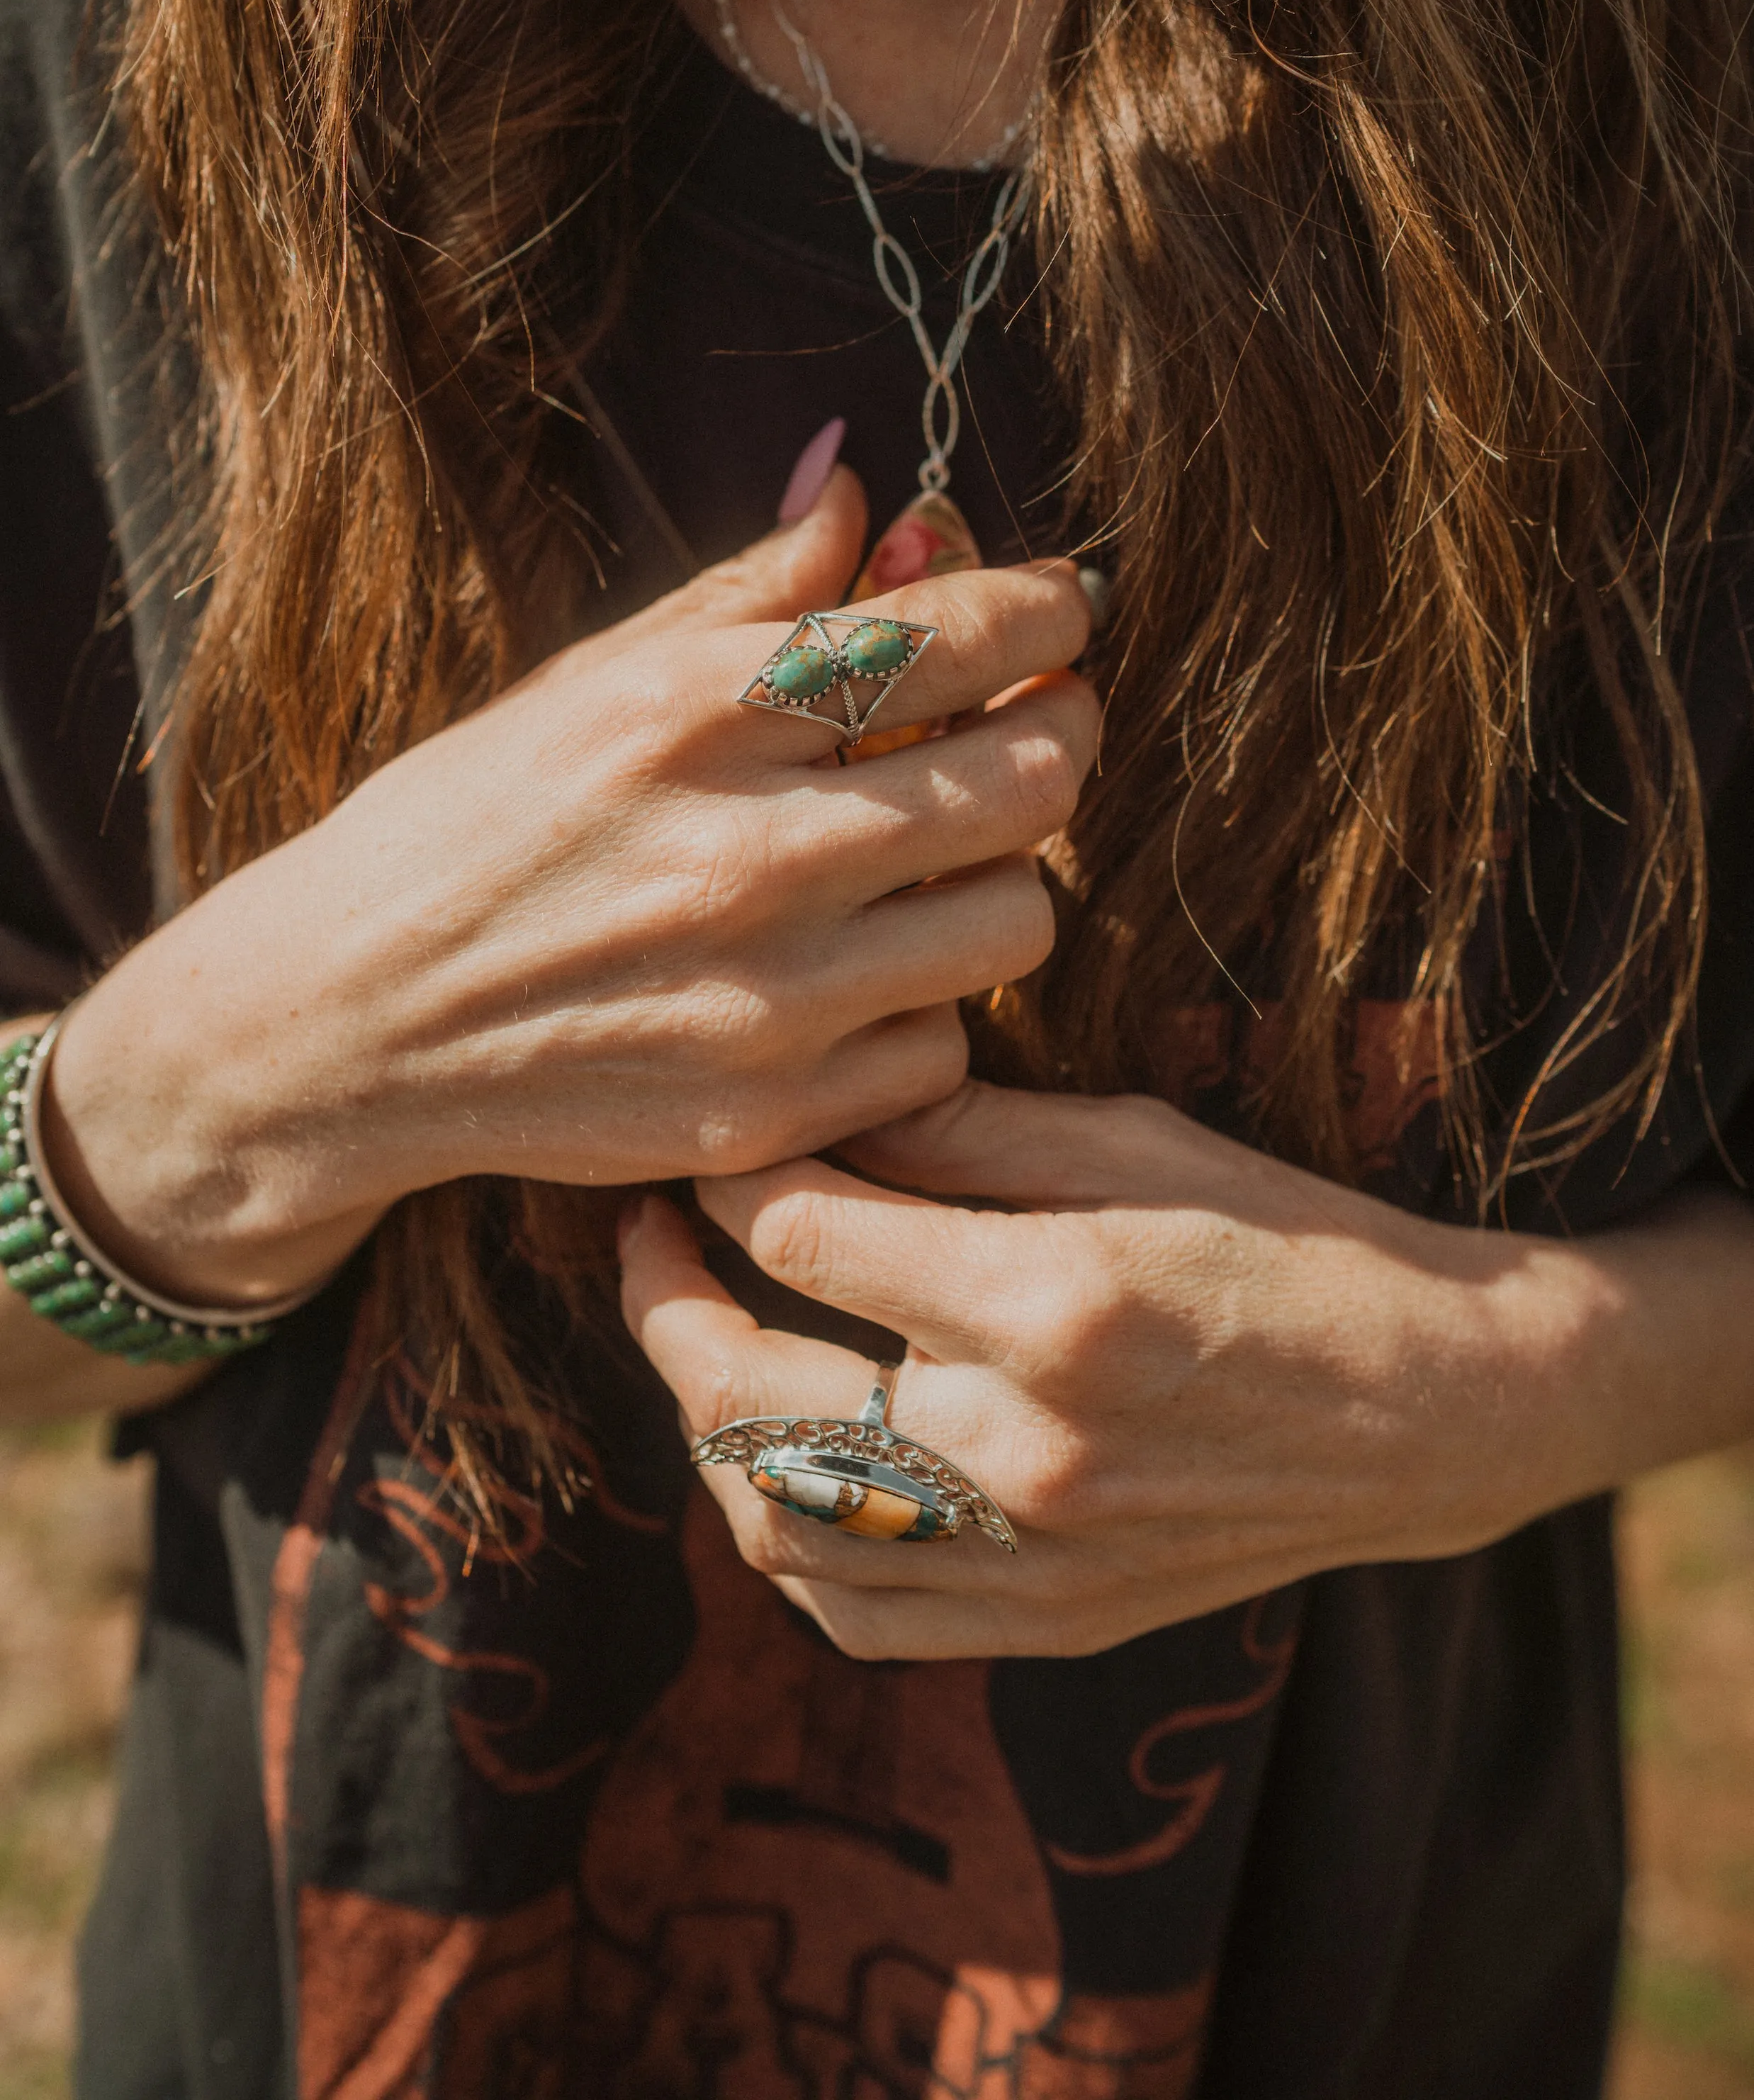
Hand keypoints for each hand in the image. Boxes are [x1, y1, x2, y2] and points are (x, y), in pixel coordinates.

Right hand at [43, 472, 1094, 1308]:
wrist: (346, 1021)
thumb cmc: (468, 828)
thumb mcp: (585, 680)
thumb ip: (747, 594)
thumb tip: (864, 490)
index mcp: (691, 713)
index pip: (953, 638)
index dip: (1045, 612)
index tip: (1058, 612)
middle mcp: (741, 852)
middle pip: (1032, 776)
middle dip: (1057, 731)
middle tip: (1035, 723)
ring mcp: (762, 999)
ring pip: (1020, 920)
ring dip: (1003, 878)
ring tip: (940, 861)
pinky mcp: (765, 1114)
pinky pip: (945, 1049)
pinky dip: (925, 1007)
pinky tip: (859, 976)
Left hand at [620, 1080, 1633, 1659]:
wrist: (1434, 1407)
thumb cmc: (1291, 1240)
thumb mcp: (1137, 1139)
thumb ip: (961, 1135)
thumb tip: (813, 1110)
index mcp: (1054, 1301)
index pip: (801, 1235)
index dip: (727, 1177)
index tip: (709, 1139)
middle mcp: (1029, 1447)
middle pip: (749, 1396)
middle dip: (662, 1301)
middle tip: (642, 1234)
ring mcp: (1035, 1557)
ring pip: (775, 1524)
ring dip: (704, 1428)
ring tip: (696, 1342)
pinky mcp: (1051, 1621)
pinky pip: (856, 1613)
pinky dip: (785, 1540)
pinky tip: (779, 1465)